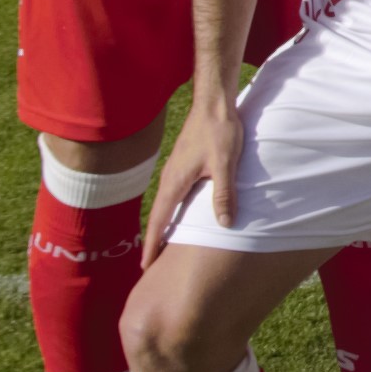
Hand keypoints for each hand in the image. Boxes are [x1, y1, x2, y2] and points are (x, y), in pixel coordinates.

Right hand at [145, 87, 243, 259]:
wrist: (214, 104)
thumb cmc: (219, 132)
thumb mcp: (226, 164)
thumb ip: (223, 194)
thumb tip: (224, 224)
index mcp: (175, 182)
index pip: (160, 221)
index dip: (153, 245)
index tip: (145, 266)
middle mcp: (170, 179)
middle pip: (159, 217)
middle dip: (154, 241)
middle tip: (150, 265)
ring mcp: (176, 172)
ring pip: (167, 206)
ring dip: (163, 226)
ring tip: (164, 246)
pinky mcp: (184, 166)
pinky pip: (175, 195)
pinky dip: (173, 211)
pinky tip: (181, 215)